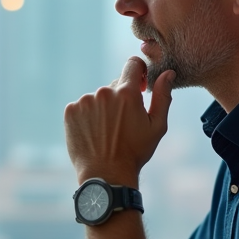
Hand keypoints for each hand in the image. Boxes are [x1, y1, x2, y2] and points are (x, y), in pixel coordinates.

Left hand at [64, 56, 173, 185]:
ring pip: (98, 98)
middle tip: (123, 123)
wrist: (105, 174)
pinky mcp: (70, 111)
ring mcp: (85, 101)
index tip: (140, 86)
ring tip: (107, 132)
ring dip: (104, 108)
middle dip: (121, 98)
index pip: (132, 64)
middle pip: (115, 85)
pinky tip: (94, 133)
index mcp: (127, 93)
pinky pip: (82, 106)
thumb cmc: (135, 152)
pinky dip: (88, 116)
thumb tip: (168, 73)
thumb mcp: (157, 126)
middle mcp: (104, 92)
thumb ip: (163, 96)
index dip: (139, 72)